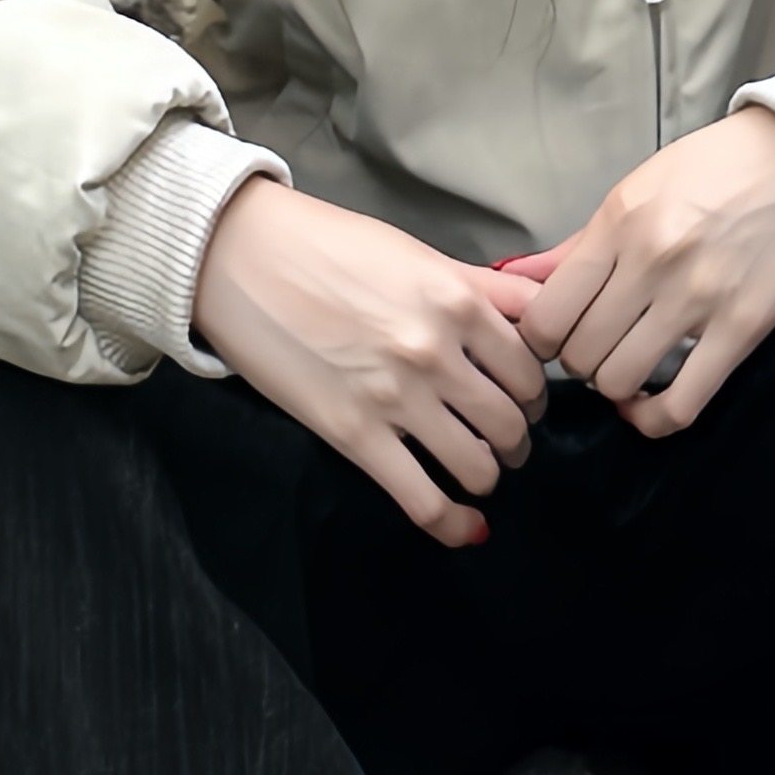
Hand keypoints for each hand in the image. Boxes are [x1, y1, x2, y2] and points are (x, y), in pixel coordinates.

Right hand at [189, 177, 549, 548]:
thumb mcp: (415, 253)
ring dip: (489, 473)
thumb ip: (479, 286)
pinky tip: (469, 529)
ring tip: (479, 466)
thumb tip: (534, 308)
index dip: (535, 388)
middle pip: (514, 420)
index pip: (532, 365)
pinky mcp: (355, 436)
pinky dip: (455, 524)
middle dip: (517, 435)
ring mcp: (397, 398)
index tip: (523, 395)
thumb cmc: (325, 245)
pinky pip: (424, 500)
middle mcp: (437, 352)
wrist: (240, 257)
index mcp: (458, 300)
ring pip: (479, 465)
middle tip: (504, 436)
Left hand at [500, 110, 774, 440]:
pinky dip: (652, 418)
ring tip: (626, 364)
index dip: (539, 339)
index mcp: (619, 222)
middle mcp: (652, 260)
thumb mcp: (637, 190)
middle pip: (579, 353)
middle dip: (578, 361)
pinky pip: (680, 404)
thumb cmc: (717, 170)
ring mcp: (698, 297)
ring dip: (613, 385)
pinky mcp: (742, 327)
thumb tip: (517, 282)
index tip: (556, 336)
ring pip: (619, 381)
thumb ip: (577, 245)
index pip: (547, 313)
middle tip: (595, 347)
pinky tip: (647, 404)